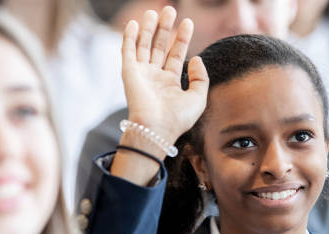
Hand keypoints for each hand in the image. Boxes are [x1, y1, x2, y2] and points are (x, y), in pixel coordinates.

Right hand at [121, 6, 208, 145]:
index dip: (181, 39)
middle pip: (159, 47)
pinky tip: (135, 23)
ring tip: (155, 11)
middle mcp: (154, 77)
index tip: (188, 22)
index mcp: (170, 84)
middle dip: (165, 28)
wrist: (157, 128)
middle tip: (170, 10)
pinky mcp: (129, 73)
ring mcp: (141, 74)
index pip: (176, 55)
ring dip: (149, 28)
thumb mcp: (198, 98)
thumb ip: (200, 78)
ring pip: (144, 46)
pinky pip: (128, 51)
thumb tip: (196, 58)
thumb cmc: (177, 119)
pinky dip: (130, 37)